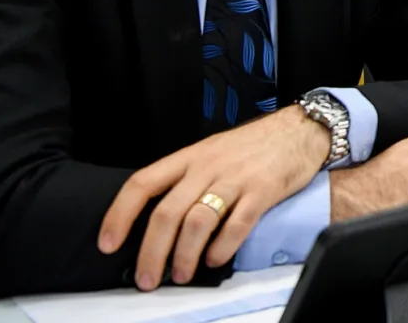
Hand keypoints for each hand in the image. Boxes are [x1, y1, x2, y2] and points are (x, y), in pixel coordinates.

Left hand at [98, 105, 328, 289]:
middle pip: (167, 212)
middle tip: (147, 278)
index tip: (108, 244)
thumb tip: (160, 224)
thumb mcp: (212, 153)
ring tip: (181, 275)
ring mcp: (236, 179)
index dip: (120, 215)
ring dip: (185, 255)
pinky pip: (237, 224)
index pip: (142, 183)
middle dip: (151, 252)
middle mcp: (208, 167)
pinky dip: (222, 248)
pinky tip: (215, 259)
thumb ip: (188, 181)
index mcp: (190, 157)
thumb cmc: (254, 146)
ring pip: (197, 222)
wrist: (300, 130)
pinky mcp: (263, 191)